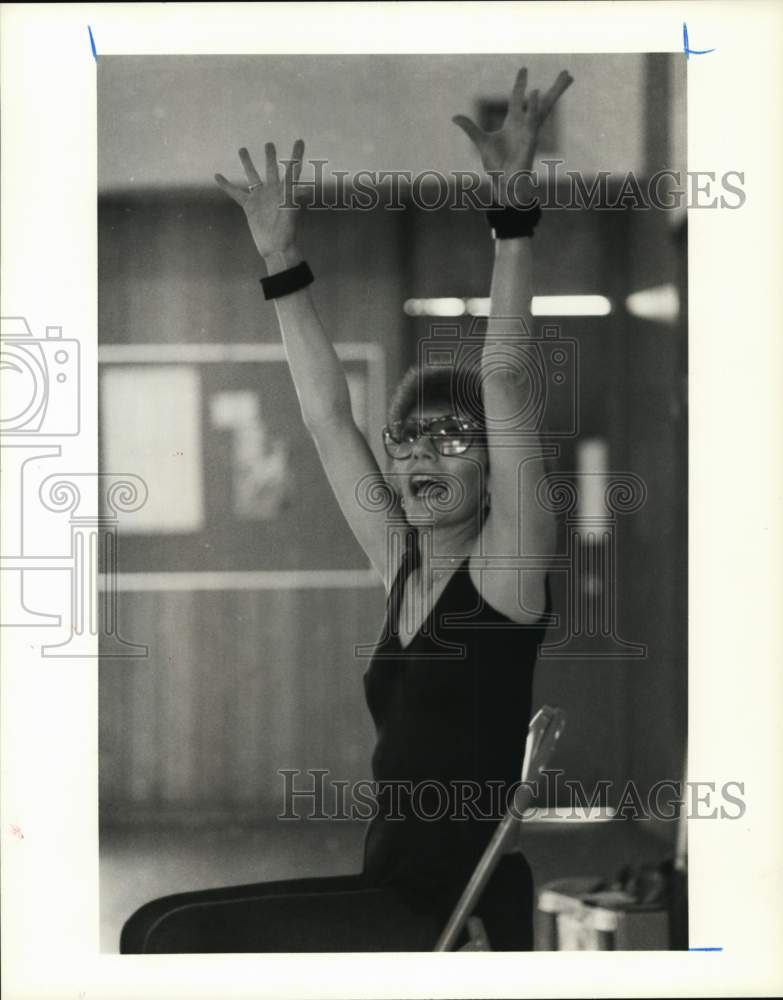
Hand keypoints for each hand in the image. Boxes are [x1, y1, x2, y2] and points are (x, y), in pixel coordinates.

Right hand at [215, 140, 303, 257]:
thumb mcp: (292, 211)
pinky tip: (217, 176)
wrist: (276, 246)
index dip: (297, 154)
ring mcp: (260, 197)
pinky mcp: (249, 206)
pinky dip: (226, 185)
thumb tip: (308, 189)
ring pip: (252, 176)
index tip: (299, 140)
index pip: (292, 168)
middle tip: (269, 144)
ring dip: (247, 163)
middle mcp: (273, 191)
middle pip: (271, 169)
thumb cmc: (287, 231)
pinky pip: (235, 193)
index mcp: (286, 189)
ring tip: (242, 149)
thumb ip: (296, 198)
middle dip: (270, 156)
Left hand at [453, 68, 572, 202]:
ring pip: (544, 108)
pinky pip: (533, 121)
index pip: (518, 98)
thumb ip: (470, 128)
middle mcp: (525, 124)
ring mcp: (530, 132)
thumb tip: (455, 117)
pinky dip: (535, 107)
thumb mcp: (481, 141)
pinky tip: (536, 93)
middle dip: (555, 88)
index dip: (520, 84)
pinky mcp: (530, 140)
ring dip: (554, 92)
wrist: (502, 183)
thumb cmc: (496, 164)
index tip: (524, 69)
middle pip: (542, 101)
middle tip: (567, 73)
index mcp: (514, 122)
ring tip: (565, 76)